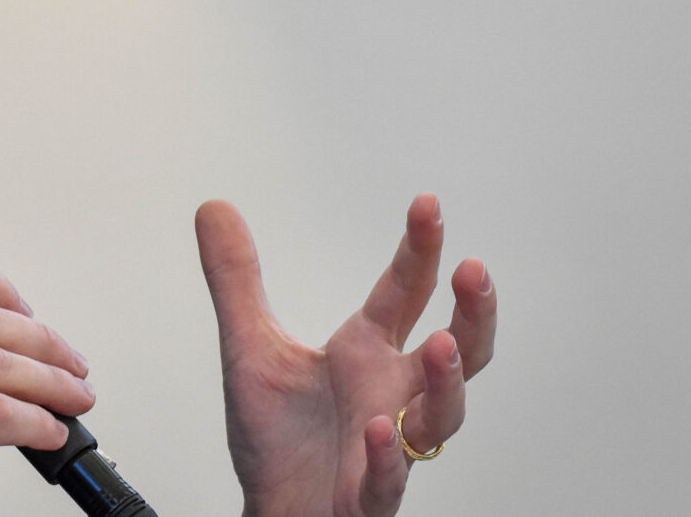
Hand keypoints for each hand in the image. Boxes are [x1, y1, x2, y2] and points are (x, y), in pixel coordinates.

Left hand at [195, 194, 496, 516]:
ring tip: (444, 347)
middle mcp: (391, 393)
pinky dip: (388, 456)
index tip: (426, 205)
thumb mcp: (249, 346)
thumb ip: (236, 280)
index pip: (405, 292)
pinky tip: (379, 429)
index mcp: (366, 352)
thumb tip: (215, 208)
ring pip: (441, 416)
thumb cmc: (278, 440)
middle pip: (457, 351)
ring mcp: (390, 445)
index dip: (421, 250)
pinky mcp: (369, 494)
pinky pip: (388, 478)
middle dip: (473, 313)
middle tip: (475, 272)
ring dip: (447, 383)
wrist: (273, 513)